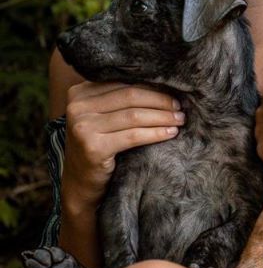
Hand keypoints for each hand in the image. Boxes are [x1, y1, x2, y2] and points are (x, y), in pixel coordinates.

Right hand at [63, 81, 184, 207]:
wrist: (81, 183)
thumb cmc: (98, 146)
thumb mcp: (102, 117)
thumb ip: (119, 100)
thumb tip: (161, 85)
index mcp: (79, 93)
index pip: (123, 84)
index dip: (151, 88)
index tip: (173, 94)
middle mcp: (77, 107)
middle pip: (130, 97)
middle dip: (160, 101)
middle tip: (180, 108)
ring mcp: (83, 127)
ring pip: (134, 116)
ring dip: (162, 117)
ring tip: (179, 120)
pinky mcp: (93, 148)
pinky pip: (133, 136)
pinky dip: (155, 133)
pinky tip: (171, 133)